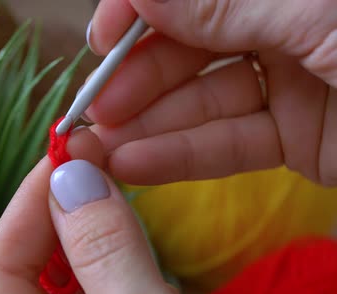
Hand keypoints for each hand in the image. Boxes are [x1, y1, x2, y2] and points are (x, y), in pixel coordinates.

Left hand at [0, 128, 201, 293]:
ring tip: (120, 198)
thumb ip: (108, 253)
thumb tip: (74, 173)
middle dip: (65, 215)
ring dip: (94, 240)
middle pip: (27, 270)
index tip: (68, 152)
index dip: (31, 202)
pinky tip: (136, 248)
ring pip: (64, 284)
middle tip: (100, 162)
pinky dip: (115, 271)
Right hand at [84, 0, 336, 185]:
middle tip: (93, 111)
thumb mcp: (313, 13)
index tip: (99, 42)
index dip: (135, 13)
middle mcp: (280, 30)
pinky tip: (133, 165)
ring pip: (203, 103)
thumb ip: (225, 6)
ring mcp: (287, 85)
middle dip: (135, 81)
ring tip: (99, 147)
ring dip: (147, 127)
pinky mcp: (296, 138)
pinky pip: (231, 144)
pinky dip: (181, 158)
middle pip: (188, 52)